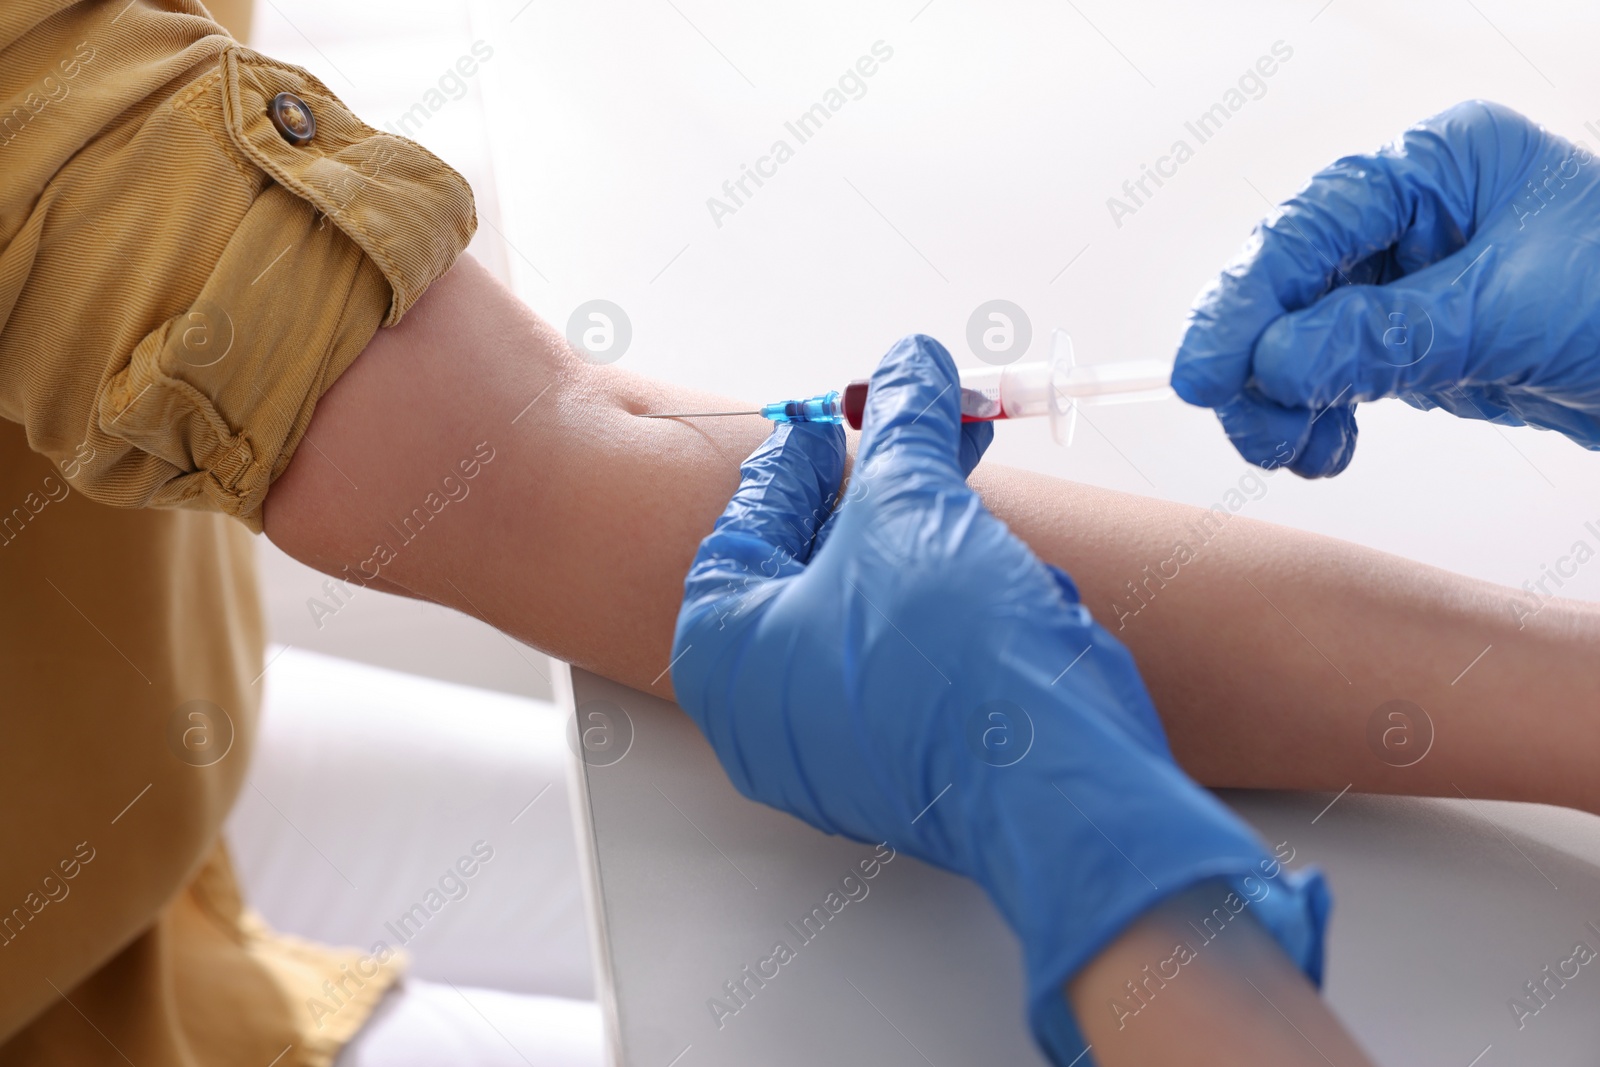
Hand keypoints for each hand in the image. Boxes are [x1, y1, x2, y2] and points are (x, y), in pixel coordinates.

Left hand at [672, 334, 1328, 1062]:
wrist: (1060, 790)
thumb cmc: (952, 664)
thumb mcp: (914, 507)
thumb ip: (902, 426)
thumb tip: (908, 366)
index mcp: (725, 651)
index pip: (747, 525)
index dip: (801, 457)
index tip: (841, 414)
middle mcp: (764, 714)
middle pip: (812, 568)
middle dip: (881, 492)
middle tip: (921, 434)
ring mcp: (836, 751)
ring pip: (870, 615)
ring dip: (922, 543)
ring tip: (970, 484)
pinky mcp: (910, 769)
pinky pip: (914, 666)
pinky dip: (948, 608)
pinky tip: (996, 566)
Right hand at [1173, 100, 1599, 475]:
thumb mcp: (1505, 315)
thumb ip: (1380, 337)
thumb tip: (1273, 361)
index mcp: (1444, 166)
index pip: (1311, 225)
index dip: (1245, 300)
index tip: (1203, 370)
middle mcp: (1423, 213)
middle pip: (1294, 281)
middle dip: (1259, 356)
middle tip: (1243, 420)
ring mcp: (1419, 279)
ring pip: (1305, 335)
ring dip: (1282, 397)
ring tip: (1292, 448)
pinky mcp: (1424, 340)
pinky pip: (1339, 374)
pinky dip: (1318, 415)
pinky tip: (1324, 448)